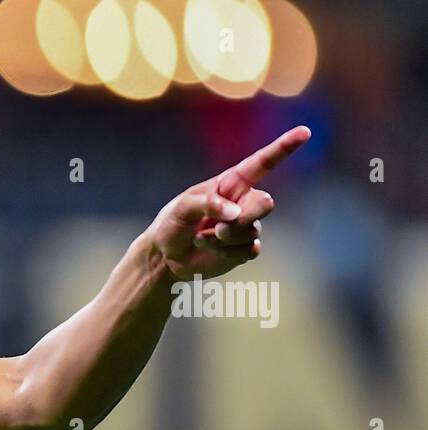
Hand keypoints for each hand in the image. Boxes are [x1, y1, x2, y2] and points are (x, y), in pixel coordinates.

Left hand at [145, 126, 310, 280]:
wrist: (166, 256)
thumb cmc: (173, 223)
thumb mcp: (183, 207)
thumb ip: (209, 203)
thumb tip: (236, 214)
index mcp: (231, 183)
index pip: (262, 163)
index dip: (284, 147)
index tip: (304, 131)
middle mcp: (243, 202)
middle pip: (265, 204)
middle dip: (246, 217)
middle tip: (220, 228)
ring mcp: (246, 226)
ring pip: (252, 231)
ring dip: (224, 238)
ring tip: (201, 238)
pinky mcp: (244, 248)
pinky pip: (249, 250)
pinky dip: (226, 252)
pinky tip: (208, 248)